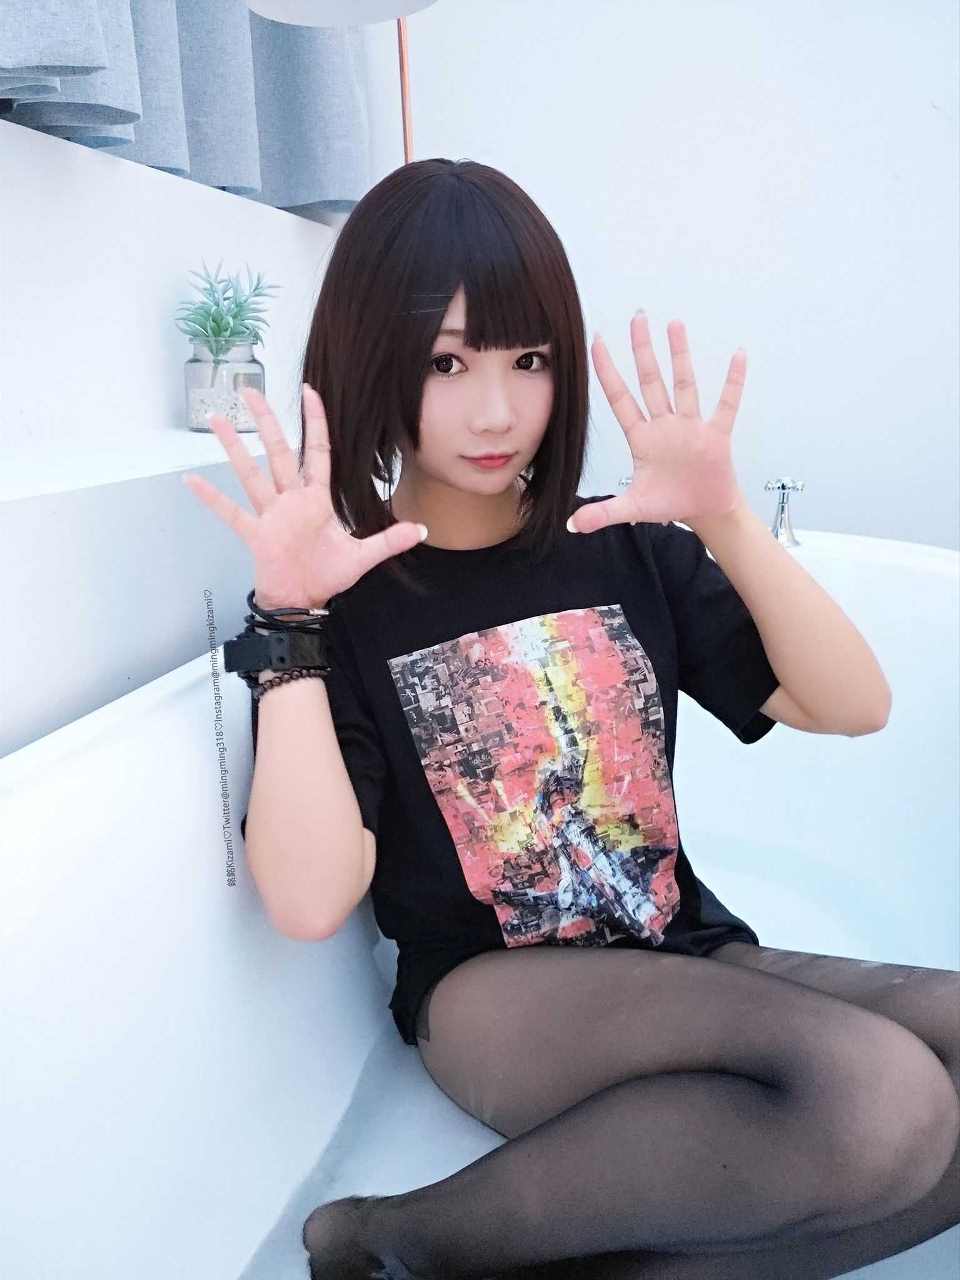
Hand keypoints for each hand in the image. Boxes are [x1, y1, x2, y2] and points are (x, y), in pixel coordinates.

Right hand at [181, 384, 426, 608]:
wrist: (302, 601)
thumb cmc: (327, 576)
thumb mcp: (362, 556)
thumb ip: (389, 540)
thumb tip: (421, 529)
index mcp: (316, 499)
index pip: (316, 451)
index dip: (314, 421)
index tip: (308, 391)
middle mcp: (291, 500)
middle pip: (278, 452)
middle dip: (267, 421)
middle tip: (250, 392)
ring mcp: (270, 514)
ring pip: (251, 473)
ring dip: (234, 448)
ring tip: (217, 420)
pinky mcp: (255, 533)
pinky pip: (230, 512)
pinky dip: (211, 498)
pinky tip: (191, 480)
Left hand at [568, 313, 747, 533]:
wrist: (704, 512)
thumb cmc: (669, 504)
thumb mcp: (632, 509)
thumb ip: (602, 514)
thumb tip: (570, 526)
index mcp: (642, 438)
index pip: (620, 398)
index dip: (608, 372)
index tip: (596, 342)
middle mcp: (665, 425)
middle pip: (651, 380)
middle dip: (643, 350)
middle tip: (637, 317)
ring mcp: (691, 427)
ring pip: (684, 384)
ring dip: (680, 356)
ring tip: (674, 324)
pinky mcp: (716, 436)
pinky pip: (726, 405)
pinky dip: (733, 382)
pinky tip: (738, 356)